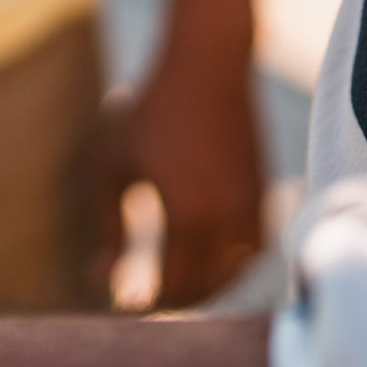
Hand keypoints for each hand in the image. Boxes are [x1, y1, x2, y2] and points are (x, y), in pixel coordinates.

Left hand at [92, 51, 264, 308]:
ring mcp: (252, 206)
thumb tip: (103, 274)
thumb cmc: (150, 109)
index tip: (120, 302)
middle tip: (140, 299)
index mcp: (188, 214)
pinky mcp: (263, 192)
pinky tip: (201, 259)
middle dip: (174, 299)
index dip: (147, 301)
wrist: (208, 64)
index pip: (174, 284)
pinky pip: (253, 249)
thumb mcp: (113, 163)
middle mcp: (228, 218)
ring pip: (236, 272)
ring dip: (206, 286)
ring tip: (170, 286)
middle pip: (206, 286)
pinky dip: (230, 264)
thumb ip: (107, 221)